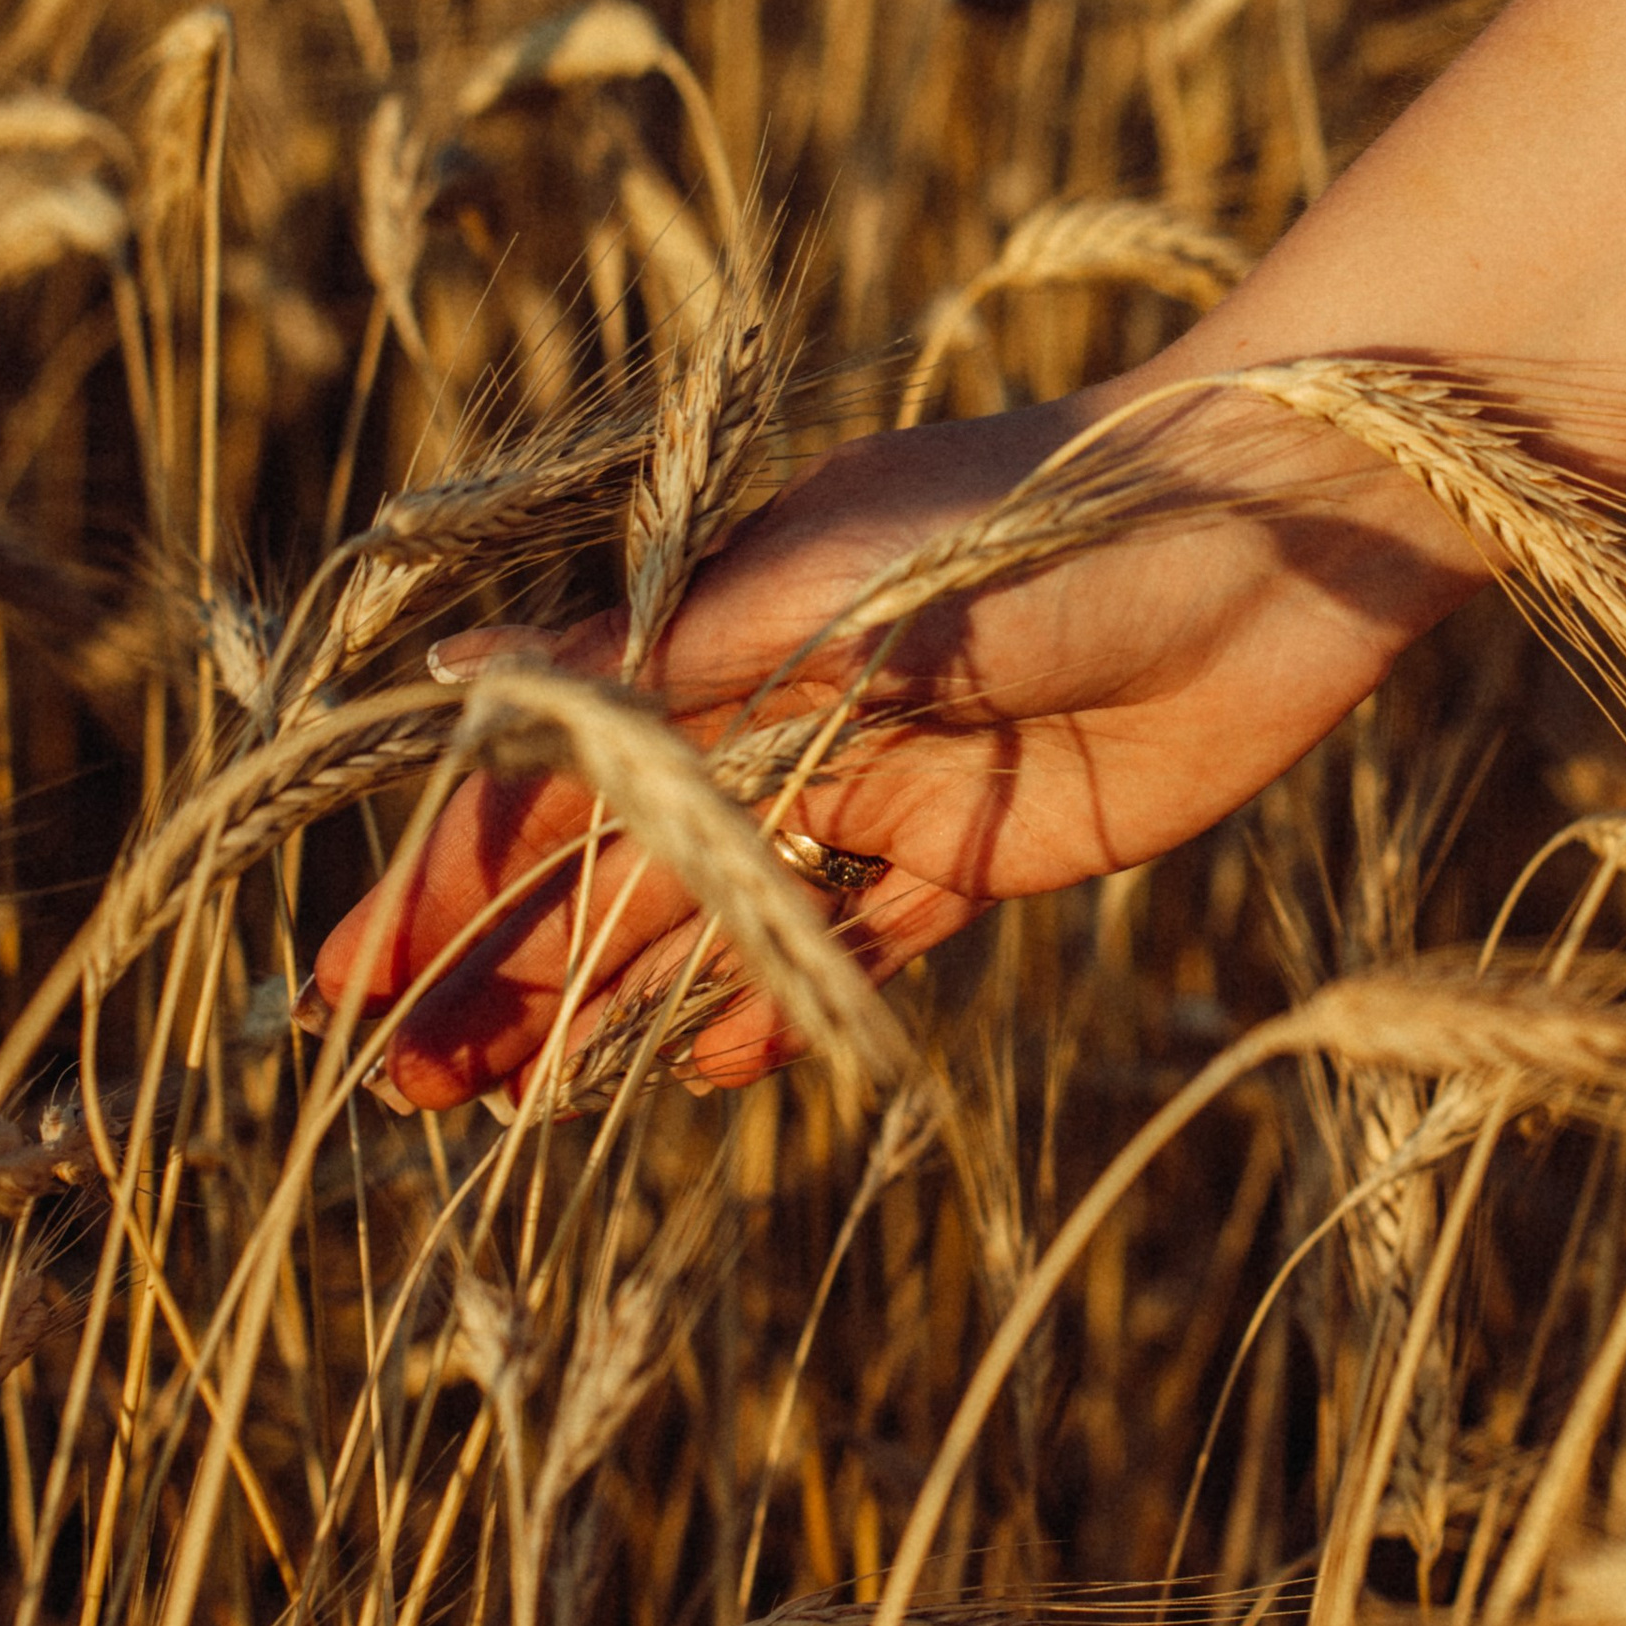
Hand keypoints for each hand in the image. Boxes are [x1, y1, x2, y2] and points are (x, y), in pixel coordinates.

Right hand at [309, 374, 1487, 1107]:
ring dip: (612, 1006)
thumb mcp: (828, 582)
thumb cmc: (1039, 519)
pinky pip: (856, 943)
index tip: (356, 980)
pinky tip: (697, 1069)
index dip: (447, 874)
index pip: (550, 771)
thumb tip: (462, 674)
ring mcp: (881, 779)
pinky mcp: (986, 849)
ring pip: (714, 920)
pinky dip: (778, 1006)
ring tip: (514, 1107)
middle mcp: (785, 705)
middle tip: (410, 1089)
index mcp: (724, 626)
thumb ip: (660, 655)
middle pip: (614, 862)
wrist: (1270, 528)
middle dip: (506, 968)